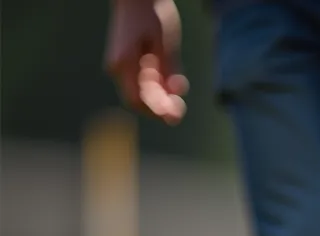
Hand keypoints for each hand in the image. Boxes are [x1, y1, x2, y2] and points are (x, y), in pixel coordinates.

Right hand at [104, 0, 188, 124]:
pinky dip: (160, 84)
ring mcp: (122, 64)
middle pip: (139, 99)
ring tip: (179, 86)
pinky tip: (173, 78)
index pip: (136, 100)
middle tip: (180, 109)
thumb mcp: (166, 43)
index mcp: (123, 63)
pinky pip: (144, 80)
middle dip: (161, 107)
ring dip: (162, 95)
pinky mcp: (129, 61)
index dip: (156, 111)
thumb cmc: (153, 14)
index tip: (175, 116)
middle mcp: (118, 67)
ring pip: (142, 91)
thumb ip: (168, 69)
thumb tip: (174, 95)